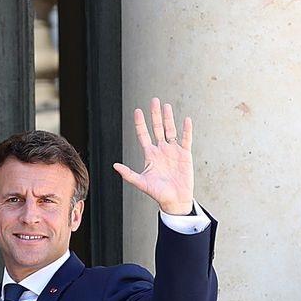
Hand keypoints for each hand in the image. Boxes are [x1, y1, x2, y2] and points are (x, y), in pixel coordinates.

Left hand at [113, 98, 195, 214]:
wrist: (175, 200)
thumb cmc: (158, 193)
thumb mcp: (141, 182)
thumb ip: (128, 174)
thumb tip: (114, 166)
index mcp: (150, 155)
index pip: (143, 135)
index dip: (140, 124)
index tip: (137, 111)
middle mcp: (161, 150)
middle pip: (157, 128)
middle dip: (155, 115)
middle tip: (154, 100)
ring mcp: (173, 151)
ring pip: (170, 130)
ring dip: (168, 118)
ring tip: (166, 106)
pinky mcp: (185, 154)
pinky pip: (185, 139)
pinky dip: (186, 130)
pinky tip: (186, 120)